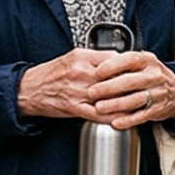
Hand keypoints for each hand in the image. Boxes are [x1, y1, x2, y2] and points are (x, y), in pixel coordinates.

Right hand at [17, 49, 174, 127]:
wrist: (30, 89)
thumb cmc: (51, 74)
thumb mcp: (72, 57)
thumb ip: (94, 58)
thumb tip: (115, 59)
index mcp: (82, 58)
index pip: (114, 59)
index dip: (129, 66)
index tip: (139, 69)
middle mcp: (81, 73)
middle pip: (115, 78)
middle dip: (131, 84)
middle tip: (145, 87)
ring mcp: (78, 91)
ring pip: (109, 97)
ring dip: (126, 101)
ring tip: (140, 103)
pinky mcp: (75, 107)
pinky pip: (99, 114)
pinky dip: (113, 117)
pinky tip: (124, 118)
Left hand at [85, 51, 174, 128]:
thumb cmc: (152, 74)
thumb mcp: (141, 62)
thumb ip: (122, 62)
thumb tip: (96, 64)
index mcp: (147, 61)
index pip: (129, 60)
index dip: (112, 66)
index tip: (98, 72)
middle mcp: (153, 76)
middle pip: (130, 81)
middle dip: (109, 87)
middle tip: (92, 92)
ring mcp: (156, 94)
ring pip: (134, 100)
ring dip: (115, 104)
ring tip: (99, 107)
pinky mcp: (156, 110)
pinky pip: (140, 116)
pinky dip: (127, 120)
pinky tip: (115, 122)